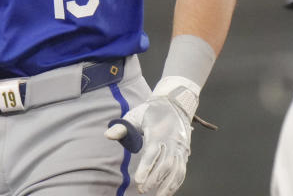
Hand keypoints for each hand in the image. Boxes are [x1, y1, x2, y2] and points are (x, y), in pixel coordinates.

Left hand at [106, 77, 199, 195]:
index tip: (138, 182)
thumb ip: (122, 127)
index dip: (146, 169)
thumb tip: (107, 135)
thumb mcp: (134, 115)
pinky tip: (168, 190)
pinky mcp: (185, 152)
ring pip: (176, 170)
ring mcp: (180, 148)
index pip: (152, 154)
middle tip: (142, 190)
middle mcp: (172, 141)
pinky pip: (182, 170)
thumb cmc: (150, 112)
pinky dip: (176, 182)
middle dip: (154, 180)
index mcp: (158, 133)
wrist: (174, 104)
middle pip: (164, 165)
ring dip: (167, 185)